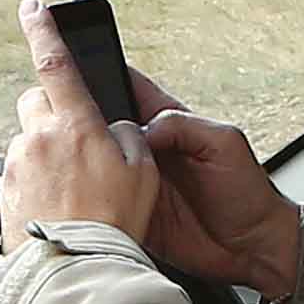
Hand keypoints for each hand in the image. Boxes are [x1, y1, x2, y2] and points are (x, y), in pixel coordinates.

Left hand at [0, 0, 165, 251]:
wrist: (75, 271)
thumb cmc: (113, 225)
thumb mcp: (143, 172)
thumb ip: (128, 136)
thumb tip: (114, 128)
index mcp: (75, 125)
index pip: (54, 63)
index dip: (44, 29)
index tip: (33, 8)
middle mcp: (38, 140)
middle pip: (36, 104)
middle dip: (54, 114)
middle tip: (80, 143)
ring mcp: (17, 167)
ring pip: (29, 143)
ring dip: (47, 156)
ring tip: (74, 191)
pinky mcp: (5, 193)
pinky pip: (21, 175)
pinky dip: (37, 184)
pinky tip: (58, 207)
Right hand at [2, 0, 298, 294]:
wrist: (253, 247)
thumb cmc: (247, 191)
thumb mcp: (225, 142)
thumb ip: (182, 126)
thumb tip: (142, 128)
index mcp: (167, 122)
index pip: (126, 85)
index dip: (99, 69)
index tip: (68, 56)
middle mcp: (145, 149)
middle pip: (100, 122)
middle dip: (73, 114)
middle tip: (51, 112)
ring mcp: (134, 180)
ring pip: (92, 160)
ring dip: (73, 157)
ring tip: (51, 150)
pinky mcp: (129, 211)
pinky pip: (100, 197)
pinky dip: (82, 194)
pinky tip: (65, 190)